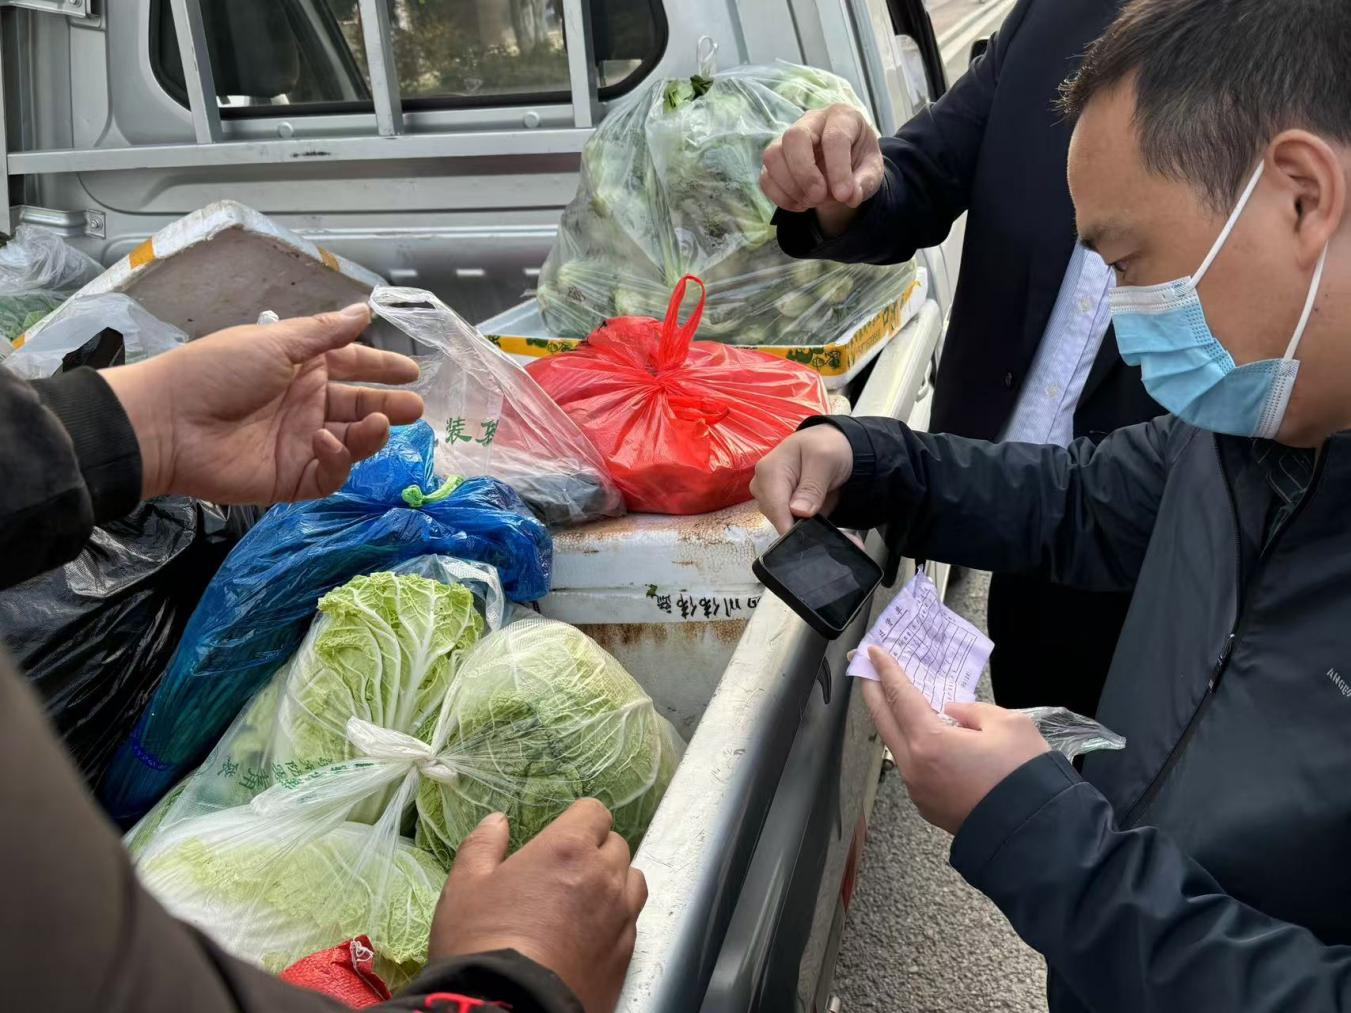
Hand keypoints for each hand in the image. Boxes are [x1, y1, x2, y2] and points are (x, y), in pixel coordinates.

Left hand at [101, 304, 422, 504]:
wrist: (168, 423)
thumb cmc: (217, 372)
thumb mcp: (275, 342)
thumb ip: (325, 333)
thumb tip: (365, 310)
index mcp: (302, 368)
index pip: (354, 365)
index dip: (383, 368)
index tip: (413, 371)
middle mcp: (306, 405)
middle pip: (360, 407)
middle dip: (390, 406)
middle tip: (415, 408)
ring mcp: (301, 443)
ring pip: (353, 442)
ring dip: (371, 433)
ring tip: (379, 422)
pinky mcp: (293, 478)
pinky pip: (330, 473)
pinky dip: (337, 459)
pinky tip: (326, 442)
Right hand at [429, 799, 646, 1012]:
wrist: (510, 1010)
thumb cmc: (483, 944)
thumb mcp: (465, 888)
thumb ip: (482, 846)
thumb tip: (497, 822)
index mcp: (567, 850)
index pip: (595, 812)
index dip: (579, 820)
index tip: (563, 835)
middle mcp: (603, 877)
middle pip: (616, 845)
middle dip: (595, 850)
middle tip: (565, 871)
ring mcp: (620, 917)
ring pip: (632, 881)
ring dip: (615, 881)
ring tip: (586, 899)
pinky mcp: (626, 954)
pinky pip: (632, 921)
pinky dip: (617, 919)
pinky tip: (591, 933)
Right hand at [750, 424, 854, 533]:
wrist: (831, 443)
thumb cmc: (825, 445)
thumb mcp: (825, 459)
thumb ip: (812, 486)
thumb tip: (798, 511)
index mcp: (768, 471)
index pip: (774, 508)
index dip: (791, 526)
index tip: (810, 535)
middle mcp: (762, 486)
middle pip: (776, 518)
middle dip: (800, 524)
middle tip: (824, 516)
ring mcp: (770, 498)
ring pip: (783, 523)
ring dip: (805, 523)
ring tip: (824, 508)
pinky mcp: (780, 507)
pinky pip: (791, 522)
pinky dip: (806, 522)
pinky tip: (818, 513)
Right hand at [760, 104, 883, 236]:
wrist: (844, 167)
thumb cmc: (859, 162)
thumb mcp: (872, 172)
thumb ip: (865, 183)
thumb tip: (850, 196)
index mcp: (841, 117)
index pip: (834, 137)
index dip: (838, 169)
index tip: (844, 196)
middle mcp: (811, 121)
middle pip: (793, 137)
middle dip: (805, 174)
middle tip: (819, 198)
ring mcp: (787, 138)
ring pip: (772, 155)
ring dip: (789, 186)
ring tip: (811, 202)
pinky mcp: (775, 159)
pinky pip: (766, 177)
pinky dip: (780, 197)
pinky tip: (801, 205)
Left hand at [860, 647, 1049, 834]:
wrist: (1034, 833)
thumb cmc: (1024, 777)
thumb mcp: (1008, 724)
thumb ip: (973, 711)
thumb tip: (952, 713)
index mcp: (930, 742)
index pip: (900, 696)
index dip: (887, 671)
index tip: (874, 652)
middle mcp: (915, 768)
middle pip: (884, 720)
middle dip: (873, 691)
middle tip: (866, 669)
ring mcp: (919, 791)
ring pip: (897, 745)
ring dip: (893, 720)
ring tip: (894, 700)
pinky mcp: (929, 807)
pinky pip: (913, 767)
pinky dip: (912, 746)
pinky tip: (922, 736)